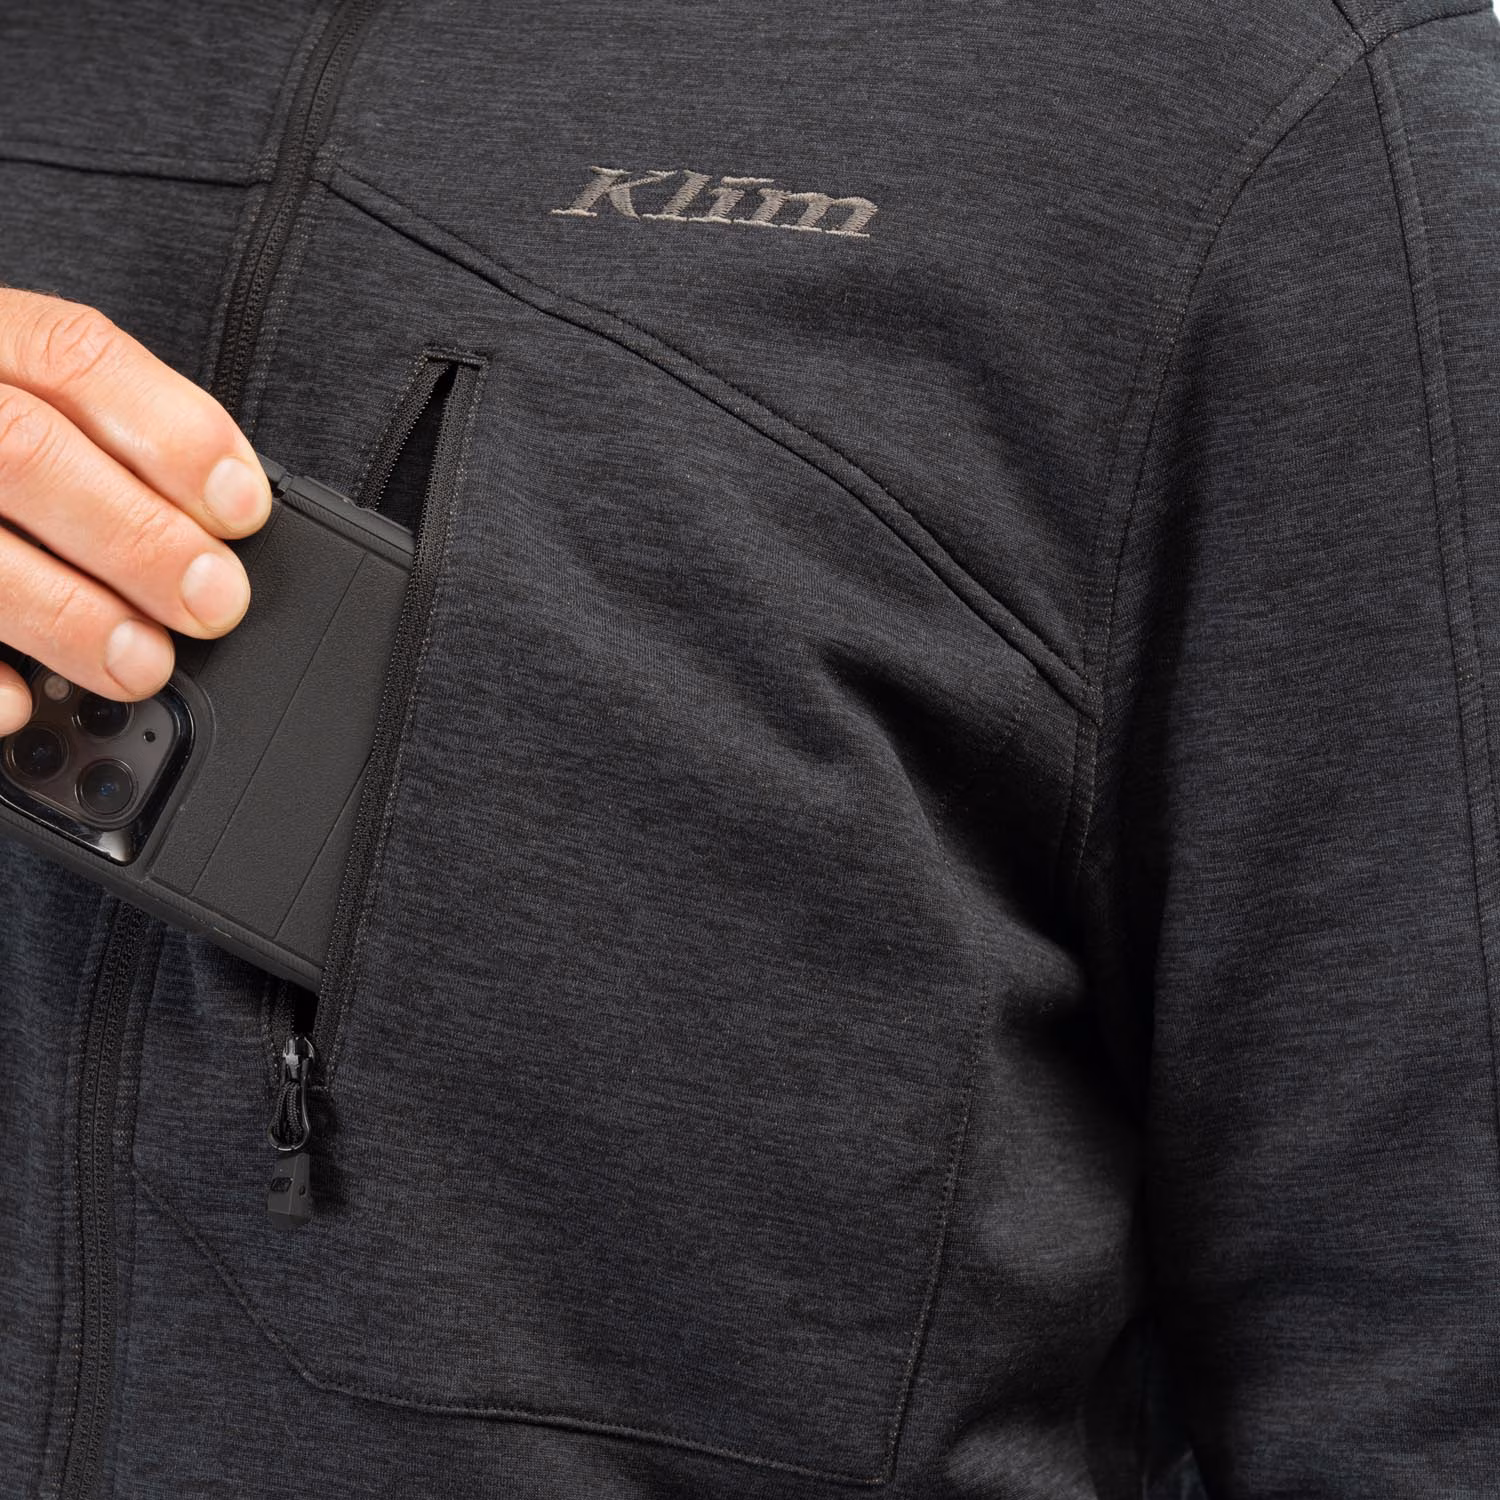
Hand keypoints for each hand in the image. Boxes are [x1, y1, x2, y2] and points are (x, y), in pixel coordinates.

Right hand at [0, 287, 271, 735]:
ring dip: (67, 615)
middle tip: (213, 604)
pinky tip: (19, 701)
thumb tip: (223, 526)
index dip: (175, 435)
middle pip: (24, 450)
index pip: (77, 355)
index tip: (242, 509)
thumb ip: (116, 446)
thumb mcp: (38, 403)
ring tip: (141, 663)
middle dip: (139, 538)